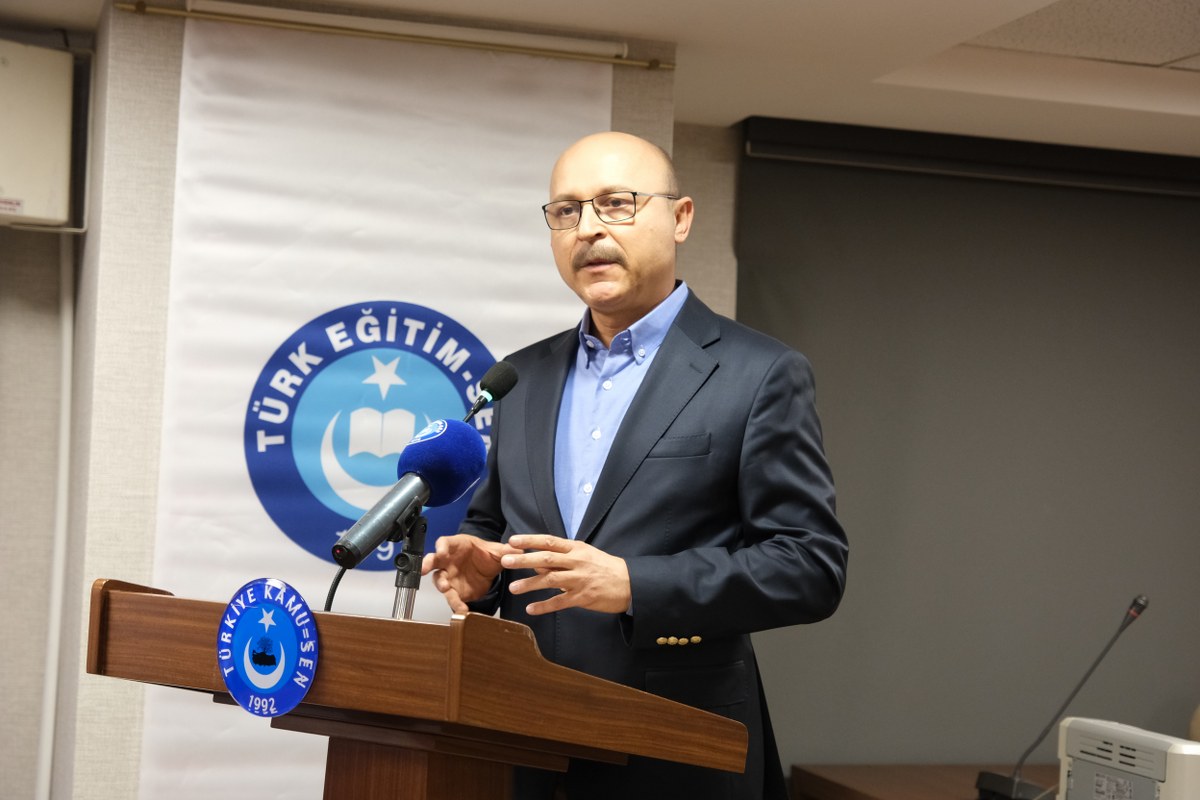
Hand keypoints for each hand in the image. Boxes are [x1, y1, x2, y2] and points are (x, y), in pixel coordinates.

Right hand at [422, 534, 519, 613]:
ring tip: (445, 589)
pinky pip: (451, 597)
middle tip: (424, 569)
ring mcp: (449, 576)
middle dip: (427, 564)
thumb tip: (517, 549)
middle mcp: (448, 560)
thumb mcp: (497, 551)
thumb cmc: (486, 553)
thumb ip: (506, 551)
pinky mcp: (454, 590)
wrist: (488, 567)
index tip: (441, 551)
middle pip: (433, 560)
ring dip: (440, 584)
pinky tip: (461, 609)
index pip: (444, 543)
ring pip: (439, 580)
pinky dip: (455, 603)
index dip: (441, 546)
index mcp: (457, 545)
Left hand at [503, 534, 631, 615]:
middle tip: (505, 561)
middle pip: (546, 559)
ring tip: (513, 588)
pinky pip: (560, 602)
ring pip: (550, 580)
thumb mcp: (585, 555)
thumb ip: (561, 558)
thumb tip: (536, 562)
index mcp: (576, 548)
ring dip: (530, 584)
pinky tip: (531, 609)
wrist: (629, 583)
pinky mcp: (583, 597)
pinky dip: (544, 606)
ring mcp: (580, 580)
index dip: (530, 540)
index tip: (512, 541)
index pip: (549, 541)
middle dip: (524, 560)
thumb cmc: (604, 567)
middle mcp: (577, 562)